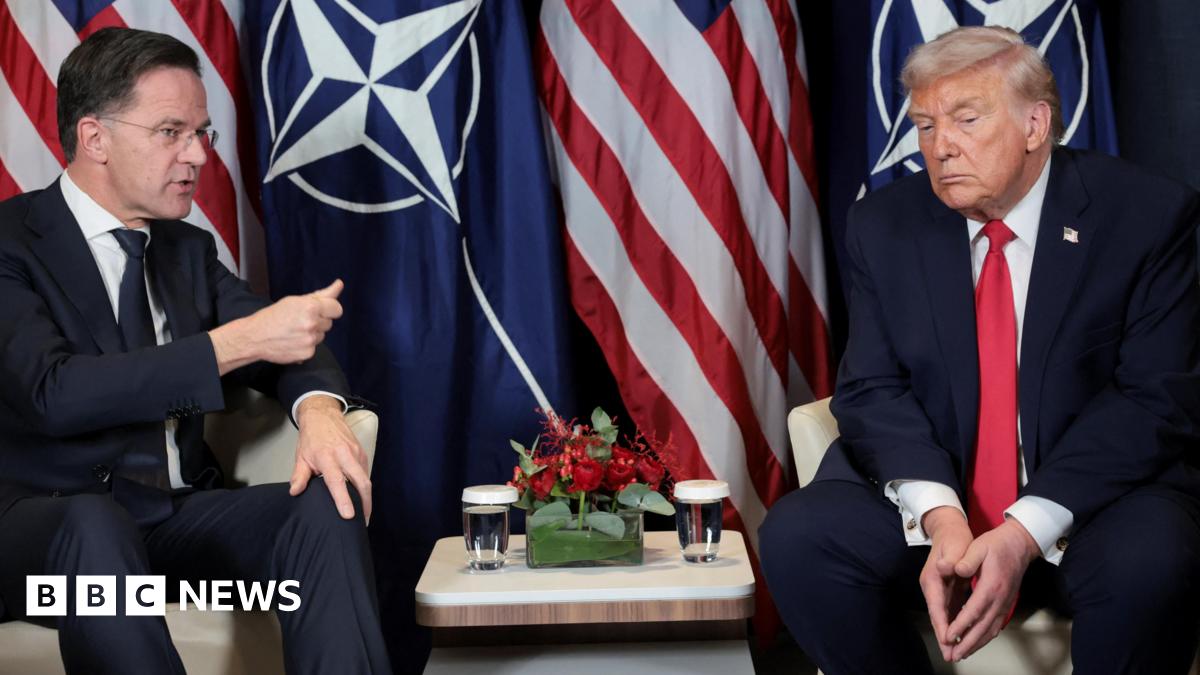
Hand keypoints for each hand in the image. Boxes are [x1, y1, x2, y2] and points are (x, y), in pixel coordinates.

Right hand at [210, 280, 343, 373]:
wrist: (255, 337)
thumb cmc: (274, 316)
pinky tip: (293, 341)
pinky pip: (315, 347)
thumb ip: (321, 295)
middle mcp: (312, 324)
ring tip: (294, 331)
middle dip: (319, 320)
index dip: (330, 309)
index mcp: (311, 307)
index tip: (322, 310)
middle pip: (329, 322)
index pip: (337, 308)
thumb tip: (339, 284)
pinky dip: (306, 345)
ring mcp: (310, 340)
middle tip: (300, 320)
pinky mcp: (307, 353)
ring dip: (313, 333)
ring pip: (322, 335)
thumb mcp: (296, 301)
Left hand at [289, 395, 371, 522]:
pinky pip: (365, 472)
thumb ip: (299, 476)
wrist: (323, 415)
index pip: (337, 482)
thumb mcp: (301, 456)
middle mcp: (345, 455)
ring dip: (367, 497)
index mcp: (327, 457)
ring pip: (366, 478)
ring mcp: (356, 453)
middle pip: (361, 482)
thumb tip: (295, 492)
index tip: (348, 515)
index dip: (343, 499)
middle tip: (363, 521)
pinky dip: (364, 486)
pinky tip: (361, 496)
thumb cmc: (311, 438)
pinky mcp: (362, 452)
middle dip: (365, 503)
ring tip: (364, 512)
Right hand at [919, 506, 973, 661]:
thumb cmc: (954, 538)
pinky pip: (950, 612)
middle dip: (944, 636)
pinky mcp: (946, 591)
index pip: (936, 605)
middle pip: (937, 616)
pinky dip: (954, 625)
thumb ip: (952, 559)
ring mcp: (938, 590)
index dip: (942, 623)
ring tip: (955, 652)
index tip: (948, 639)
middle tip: (950, 655)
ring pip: (943, 616)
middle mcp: (933, 586)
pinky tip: (960, 636)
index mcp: (933, 578)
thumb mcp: (955, 546)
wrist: (949, 530)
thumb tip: (946, 567)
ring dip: (949, 635)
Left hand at [945, 518, 1039, 661]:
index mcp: (991, 586)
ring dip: (976, 644)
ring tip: (962, 655)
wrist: (1019, 545)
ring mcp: (1005, 603)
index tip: (948, 637)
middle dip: (967, 643)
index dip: (961, 625)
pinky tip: (976, 643)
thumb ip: (967, 560)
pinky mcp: (1006, 605)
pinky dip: (985, 637)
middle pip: (983, 627)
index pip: (974, 611)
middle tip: (953, 655)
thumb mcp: (979, 546)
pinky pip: (995, 626)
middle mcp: (1000, 599)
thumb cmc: (996, 545)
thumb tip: (956, 570)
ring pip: (990, 629)